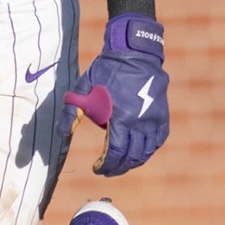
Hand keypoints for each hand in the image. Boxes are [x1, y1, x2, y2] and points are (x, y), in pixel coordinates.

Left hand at [61, 12, 167, 175]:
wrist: (135, 53)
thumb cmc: (106, 70)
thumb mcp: (84, 88)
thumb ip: (72, 112)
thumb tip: (62, 134)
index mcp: (121, 118)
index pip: (116, 153)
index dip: (107, 165)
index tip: (98, 169)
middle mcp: (141, 122)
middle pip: (132, 156)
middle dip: (119, 167)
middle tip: (108, 170)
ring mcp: (154, 119)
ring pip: (147, 151)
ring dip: (134, 162)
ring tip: (122, 164)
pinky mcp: (162, 114)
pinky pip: (159, 139)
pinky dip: (149, 150)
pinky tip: (140, 152)